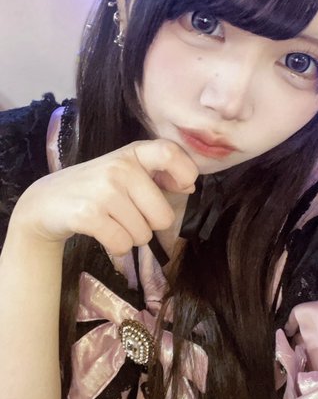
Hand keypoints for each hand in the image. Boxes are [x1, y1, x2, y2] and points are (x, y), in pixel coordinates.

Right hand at [11, 140, 198, 254]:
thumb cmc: (96, 188)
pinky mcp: (88, 214)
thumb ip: (159, 175)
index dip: (185, 173)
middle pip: (163, 216)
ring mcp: (104, 190)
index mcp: (133, 152)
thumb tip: (190, 186)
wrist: (45, 202)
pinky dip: (116, 246)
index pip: (170, 152)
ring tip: (110, 220)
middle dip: (149, 224)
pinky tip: (101, 231)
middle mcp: (120, 167)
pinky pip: (123, 245)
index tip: (183, 186)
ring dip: (130, 236)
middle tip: (127, 214)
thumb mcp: (126, 172)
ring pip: (143, 235)